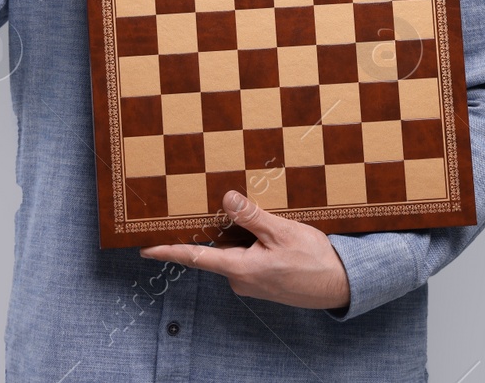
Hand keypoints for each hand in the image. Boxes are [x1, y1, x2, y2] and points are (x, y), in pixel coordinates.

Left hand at [138, 190, 350, 310]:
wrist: (340, 284)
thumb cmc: (313, 260)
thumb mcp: (282, 232)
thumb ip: (251, 216)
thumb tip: (226, 199)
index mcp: (240, 269)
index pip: (195, 258)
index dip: (168, 251)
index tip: (144, 249)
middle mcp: (240, 279)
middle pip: (215, 250)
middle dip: (210, 230)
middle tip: (200, 207)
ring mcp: (251, 282)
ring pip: (233, 252)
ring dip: (236, 234)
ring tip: (245, 213)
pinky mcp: (263, 281)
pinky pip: (247, 257)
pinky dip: (249, 242)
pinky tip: (262, 229)